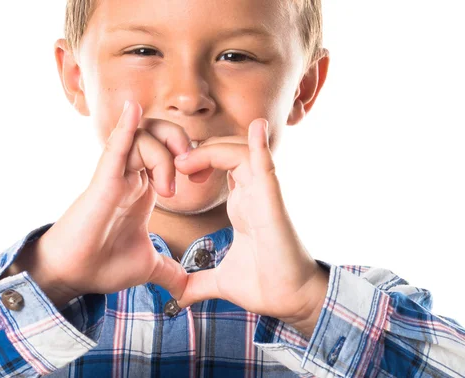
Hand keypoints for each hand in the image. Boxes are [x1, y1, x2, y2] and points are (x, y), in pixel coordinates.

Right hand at [7, 101, 192, 306]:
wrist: (74, 277)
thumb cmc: (103, 264)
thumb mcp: (148, 266)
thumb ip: (170, 272)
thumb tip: (186, 290)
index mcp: (143, 189)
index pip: (169, 151)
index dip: (191, 155)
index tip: (205, 177)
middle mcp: (130, 176)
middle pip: (158, 134)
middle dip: (182, 143)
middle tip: (193, 171)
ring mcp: (115, 176)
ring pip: (143, 139)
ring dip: (164, 158)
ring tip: (169, 191)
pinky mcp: (102, 182)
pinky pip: (114, 147)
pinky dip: (125, 127)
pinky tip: (132, 108)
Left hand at [174, 119, 328, 335]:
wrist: (290, 301)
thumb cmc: (264, 285)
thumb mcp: (220, 280)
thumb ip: (197, 282)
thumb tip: (178, 296)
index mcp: (241, 204)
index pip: (220, 164)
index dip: (196, 159)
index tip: (174, 174)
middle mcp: (252, 193)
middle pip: (227, 150)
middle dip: (199, 150)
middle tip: (177, 166)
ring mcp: (263, 195)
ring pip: (241, 152)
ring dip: (212, 149)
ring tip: (187, 163)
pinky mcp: (273, 202)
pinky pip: (267, 166)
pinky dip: (261, 146)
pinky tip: (257, 128)